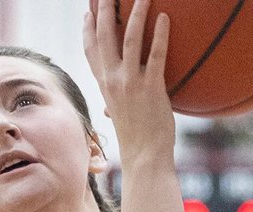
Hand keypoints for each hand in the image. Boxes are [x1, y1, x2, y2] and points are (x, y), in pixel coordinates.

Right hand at [83, 0, 175, 158]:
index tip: (88, 11)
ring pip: (130, 40)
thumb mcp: (119, 117)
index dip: (88, 29)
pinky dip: (160, 35)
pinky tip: (164, 18)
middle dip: (105, 11)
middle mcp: (113, 81)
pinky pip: (156, 55)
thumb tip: (108, 108)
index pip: (90, 51)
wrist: (145, 157)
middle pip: (104, 37)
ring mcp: (131, 83)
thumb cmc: (135, 138)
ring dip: (136, 14)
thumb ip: (113, 104)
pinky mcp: (151, 88)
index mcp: (104, 86)